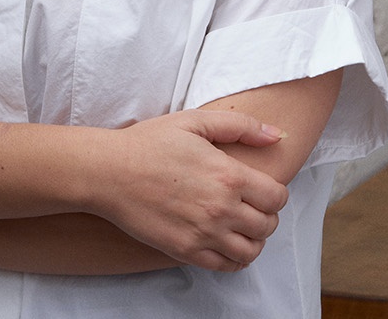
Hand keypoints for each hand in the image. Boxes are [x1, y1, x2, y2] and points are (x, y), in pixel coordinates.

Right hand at [90, 110, 288, 270]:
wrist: (110, 172)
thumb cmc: (150, 142)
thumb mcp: (195, 121)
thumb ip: (241, 125)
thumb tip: (277, 135)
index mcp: (228, 175)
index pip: (277, 197)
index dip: (275, 192)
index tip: (261, 186)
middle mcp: (221, 208)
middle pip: (268, 225)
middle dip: (266, 214)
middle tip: (250, 203)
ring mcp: (204, 234)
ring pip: (252, 251)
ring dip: (253, 238)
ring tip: (240, 224)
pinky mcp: (186, 251)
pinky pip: (227, 267)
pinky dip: (234, 258)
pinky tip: (224, 240)